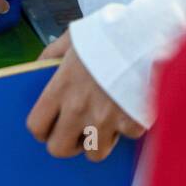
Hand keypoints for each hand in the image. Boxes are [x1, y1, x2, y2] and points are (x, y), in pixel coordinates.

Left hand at [28, 32, 144, 160]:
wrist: (148, 32)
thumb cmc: (109, 32)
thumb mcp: (73, 36)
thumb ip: (51, 54)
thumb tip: (38, 68)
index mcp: (61, 87)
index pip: (36, 126)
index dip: (42, 128)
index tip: (51, 124)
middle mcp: (79, 109)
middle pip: (60, 149)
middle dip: (68, 141)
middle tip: (78, 128)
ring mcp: (106, 120)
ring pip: (94, 153)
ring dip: (98, 140)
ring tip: (106, 121)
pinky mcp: (132, 123)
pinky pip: (126, 138)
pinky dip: (129, 127)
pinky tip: (130, 108)